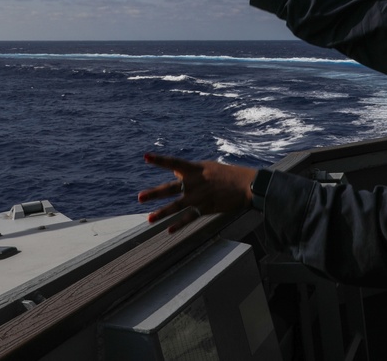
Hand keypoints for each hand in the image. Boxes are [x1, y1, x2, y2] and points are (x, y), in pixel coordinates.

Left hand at [138, 153, 255, 232]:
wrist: (247, 185)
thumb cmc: (228, 175)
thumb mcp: (208, 168)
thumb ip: (190, 171)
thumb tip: (175, 173)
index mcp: (195, 169)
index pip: (173, 162)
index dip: (159, 160)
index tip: (145, 157)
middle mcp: (194, 182)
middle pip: (170, 188)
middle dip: (154, 193)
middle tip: (139, 197)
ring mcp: (199, 196)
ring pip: (176, 206)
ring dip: (162, 213)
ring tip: (149, 219)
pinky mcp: (206, 208)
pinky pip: (189, 217)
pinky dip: (179, 225)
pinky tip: (169, 230)